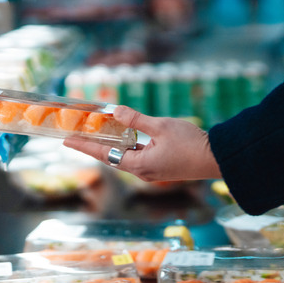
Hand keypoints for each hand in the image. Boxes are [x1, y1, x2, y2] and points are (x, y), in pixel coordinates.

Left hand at [63, 106, 221, 181]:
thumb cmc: (191, 143)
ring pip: (124, 157)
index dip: (84, 145)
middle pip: (111, 157)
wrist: (217, 158)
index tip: (66, 140)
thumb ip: (136, 119)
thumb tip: (115, 110)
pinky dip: (127, 147)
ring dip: (111, 146)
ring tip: (98, 134)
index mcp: (139, 164)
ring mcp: (152, 172)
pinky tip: (125, 138)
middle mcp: (142, 172)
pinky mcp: (161, 168)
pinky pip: (137, 158)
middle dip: (94, 145)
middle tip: (77, 135)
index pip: (104, 154)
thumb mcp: (161, 126)